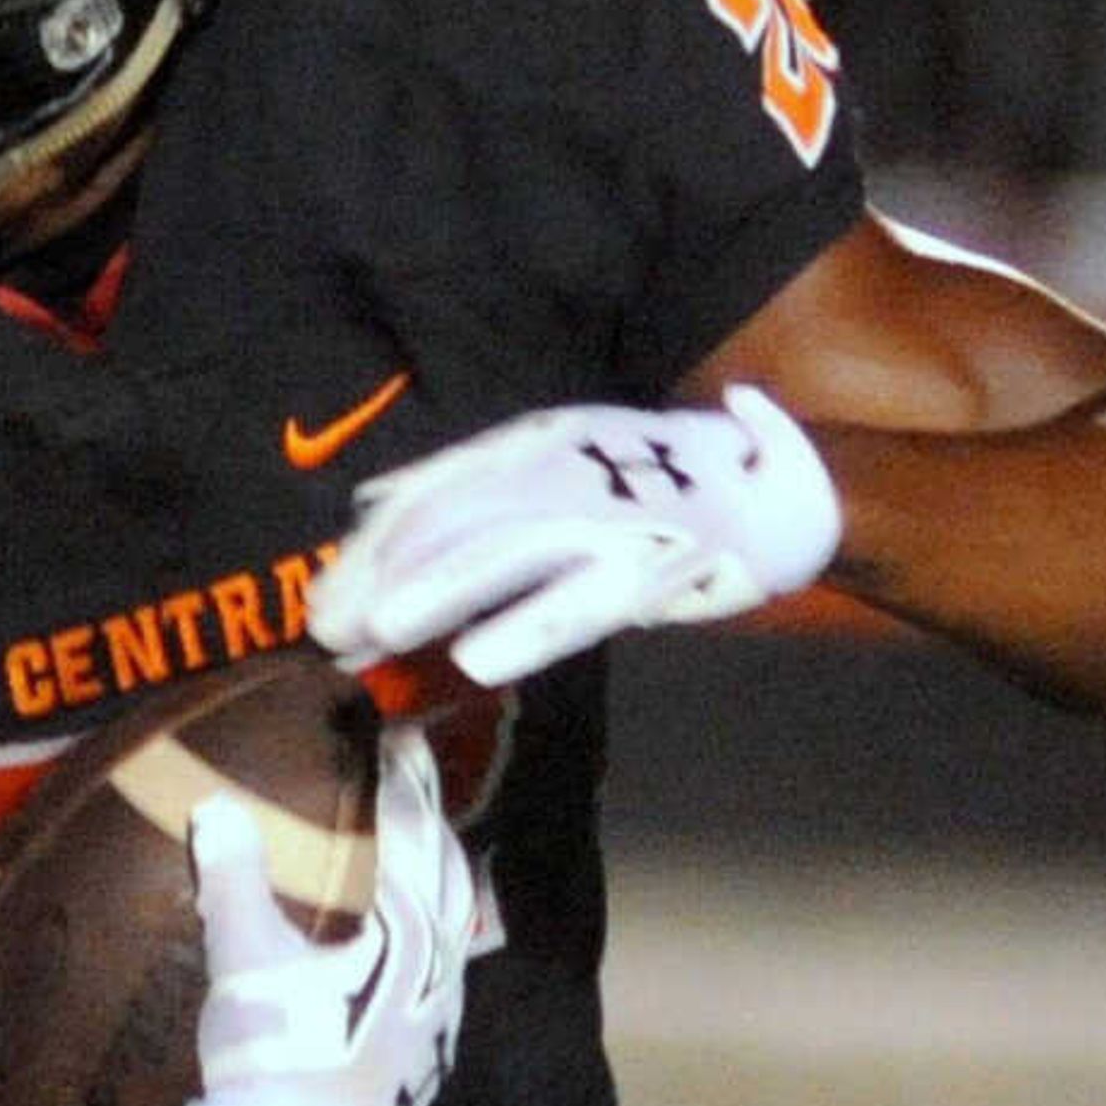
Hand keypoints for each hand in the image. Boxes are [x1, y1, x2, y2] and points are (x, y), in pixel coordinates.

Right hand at [177, 725, 474, 1105]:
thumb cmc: (279, 1056)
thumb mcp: (245, 960)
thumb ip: (236, 880)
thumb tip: (220, 806)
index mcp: (405, 928)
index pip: (414, 832)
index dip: (408, 781)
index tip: (402, 739)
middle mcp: (438, 965)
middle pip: (448, 874)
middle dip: (433, 823)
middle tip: (414, 782)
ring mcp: (439, 1015)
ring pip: (455, 927)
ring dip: (439, 881)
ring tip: (420, 854)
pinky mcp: (427, 1057)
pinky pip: (442, 974)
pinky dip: (430, 940)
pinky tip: (408, 950)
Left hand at [306, 386, 840, 685]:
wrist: (780, 487)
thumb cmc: (658, 481)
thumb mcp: (558, 463)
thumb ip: (469, 485)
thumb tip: (370, 503)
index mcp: (537, 445)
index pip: (438, 491)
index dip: (376, 544)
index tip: (326, 591)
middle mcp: (566, 469)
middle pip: (457, 521)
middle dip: (385, 574)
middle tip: (325, 626)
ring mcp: (612, 516)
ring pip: (509, 553)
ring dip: (439, 592)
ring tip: (377, 632)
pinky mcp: (656, 566)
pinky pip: (582, 601)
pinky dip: (529, 626)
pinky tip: (476, 660)